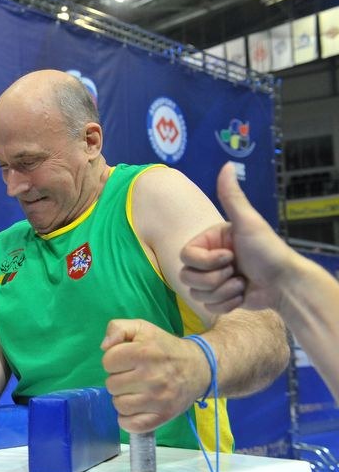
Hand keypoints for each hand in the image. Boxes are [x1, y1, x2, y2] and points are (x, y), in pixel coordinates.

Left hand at [101, 319, 210, 433]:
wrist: (199, 367)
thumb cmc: (164, 347)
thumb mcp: (142, 328)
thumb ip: (118, 328)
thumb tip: (104, 346)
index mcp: (144, 352)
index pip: (108, 361)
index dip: (113, 360)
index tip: (125, 361)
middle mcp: (152, 376)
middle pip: (112, 385)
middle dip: (118, 379)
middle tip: (132, 376)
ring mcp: (158, 399)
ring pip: (119, 405)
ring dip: (122, 399)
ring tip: (134, 391)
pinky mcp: (164, 416)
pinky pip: (133, 425)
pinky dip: (128, 420)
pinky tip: (134, 409)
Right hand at [180, 163, 292, 313]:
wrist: (285, 283)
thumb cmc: (268, 251)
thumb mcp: (248, 222)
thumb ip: (232, 196)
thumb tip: (226, 165)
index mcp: (209, 242)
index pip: (185, 256)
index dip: (205, 261)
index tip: (229, 256)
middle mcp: (208, 260)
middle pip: (187, 277)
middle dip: (213, 279)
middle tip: (235, 271)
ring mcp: (213, 281)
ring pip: (196, 293)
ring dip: (222, 292)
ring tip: (241, 284)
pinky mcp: (220, 299)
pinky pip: (208, 307)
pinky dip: (227, 304)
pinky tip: (242, 295)